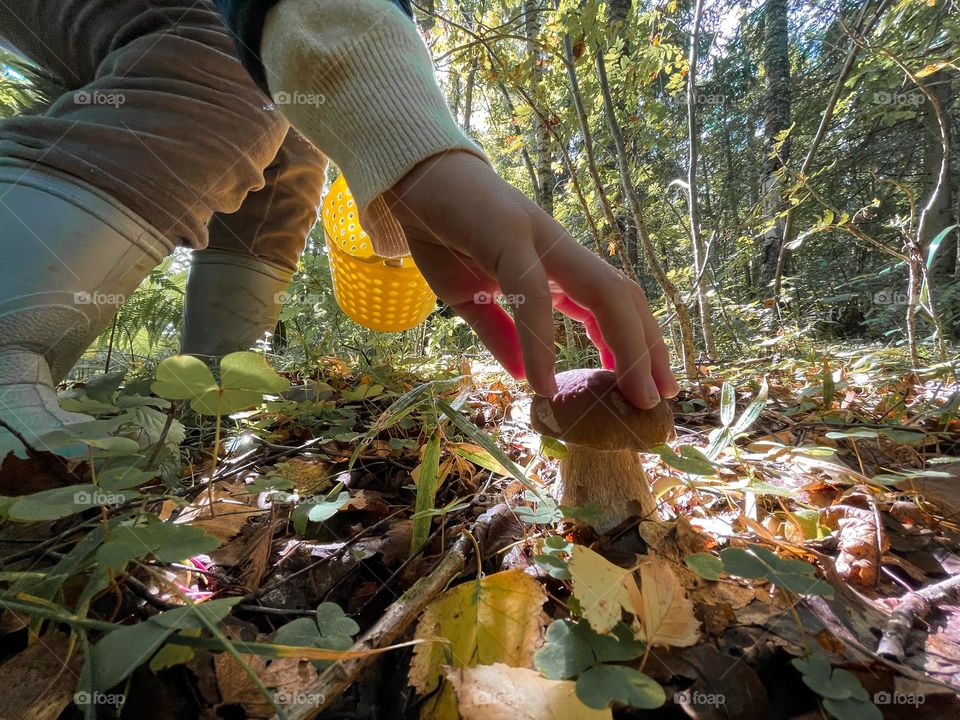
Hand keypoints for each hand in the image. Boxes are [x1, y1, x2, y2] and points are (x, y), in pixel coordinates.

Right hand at [365, 151, 679, 407]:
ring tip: (631, 393)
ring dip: (625, 344)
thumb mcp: (469, 298)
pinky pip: (534, 295)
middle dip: (649, 349)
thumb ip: (499, 332)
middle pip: (623, 298)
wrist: (409, 182)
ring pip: (603, 291)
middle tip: (660, 399)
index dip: (635, 346)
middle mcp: (560, 251)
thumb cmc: (441, 235)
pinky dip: (541, 341)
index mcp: (556, 266)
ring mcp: (541, 239)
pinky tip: (543, 381)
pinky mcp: (509, 235)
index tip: (647, 389)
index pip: (611, 306)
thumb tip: (522, 375)